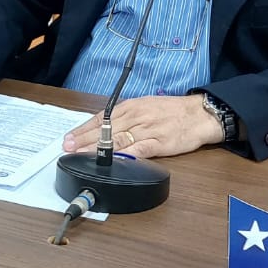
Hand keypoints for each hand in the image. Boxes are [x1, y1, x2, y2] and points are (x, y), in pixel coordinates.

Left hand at [61, 93, 224, 158]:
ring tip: (81, 156)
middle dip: (84, 140)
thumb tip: (102, 127)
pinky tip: (112, 161)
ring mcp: (147, 130)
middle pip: (105, 129)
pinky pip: (138, 150)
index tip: (69, 138)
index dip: (83, 129)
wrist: (199, 114)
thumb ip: (125, 116)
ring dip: (97, 149)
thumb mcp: (145, 106)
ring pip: (117, 140)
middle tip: (67, 148)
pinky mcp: (159, 143)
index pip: (101, 118)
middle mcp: (136, 116)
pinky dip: (124, 156)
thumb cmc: (171, 111)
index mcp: (131, 106)